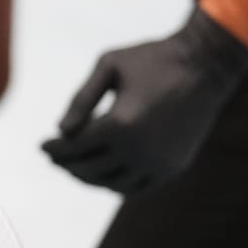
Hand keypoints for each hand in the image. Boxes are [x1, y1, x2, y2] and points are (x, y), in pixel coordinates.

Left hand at [43, 8, 247, 192]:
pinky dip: (115, 184)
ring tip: (75, 165)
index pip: (74, 147)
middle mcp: (139, 150)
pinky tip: (104, 173)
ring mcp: (158, 162)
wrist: (206, 65)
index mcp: (119, 124)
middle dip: (67, 164)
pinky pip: (136, 187)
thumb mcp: (109, 66)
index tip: (42, 146)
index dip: (55, 149)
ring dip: (89, 177)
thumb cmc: (153, 59)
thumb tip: (62, 131)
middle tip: (54, 157)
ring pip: (111, 184)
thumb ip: (81, 99)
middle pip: (88, 169)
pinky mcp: (173, 167)